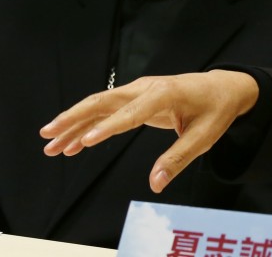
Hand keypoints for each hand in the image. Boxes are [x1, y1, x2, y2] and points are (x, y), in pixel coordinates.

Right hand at [40, 69, 259, 192]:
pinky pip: (108, 110)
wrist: (223, 87)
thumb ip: (178, 159)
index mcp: (165, 94)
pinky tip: (74, 143)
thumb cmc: (215, 110)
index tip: (87, 141)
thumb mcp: (204, 137)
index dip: (109, 127)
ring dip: (74, 123)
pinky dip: (89, 125)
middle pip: (104, 102)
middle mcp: (147, 88)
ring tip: (50, 144)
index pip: (132, 112)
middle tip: (48, 135)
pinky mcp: (137, 97)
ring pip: (100, 105)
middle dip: (74, 118)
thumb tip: (156, 185)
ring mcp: (140, 91)